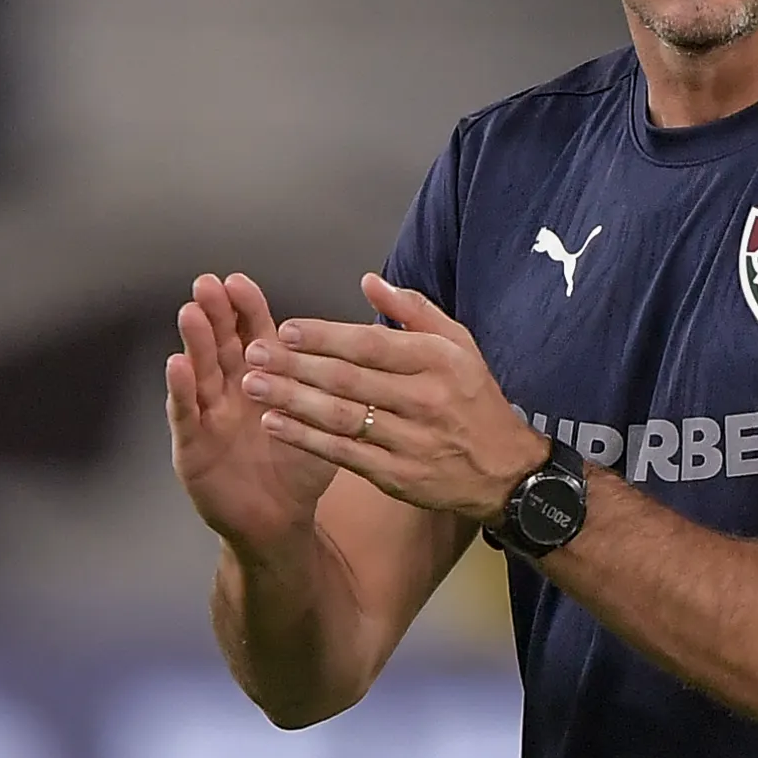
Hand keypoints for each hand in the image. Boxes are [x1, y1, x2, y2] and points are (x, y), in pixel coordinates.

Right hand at [166, 272, 337, 553]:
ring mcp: (208, 415)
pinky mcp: (193, 446)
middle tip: (207, 284)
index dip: (245, 308)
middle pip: (221, 344)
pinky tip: (177, 365)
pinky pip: (186, 415)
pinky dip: (180, 390)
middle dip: (214, 313)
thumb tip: (368, 339)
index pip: (252, 335)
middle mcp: (229, 390)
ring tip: (191, 312)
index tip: (239, 281)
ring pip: (200, 372)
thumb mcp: (324, 419)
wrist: (279, 520)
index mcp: (262, 378)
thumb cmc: (301, 466)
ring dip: (194, 342)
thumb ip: (334, 382)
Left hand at [242, 275, 549, 523]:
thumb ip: (412, 310)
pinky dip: (306, 439)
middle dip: (296, 366)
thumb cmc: (474, 400)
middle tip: (254, 354)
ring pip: (342, 417)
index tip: (286, 329)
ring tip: (254, 385)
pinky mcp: (399, 475)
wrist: (504, 470)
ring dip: (293, 400)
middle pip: (349, 379)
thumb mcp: (459, 344)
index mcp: (438, 360)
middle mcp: (425, 399)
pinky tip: (276, 424)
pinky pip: (345, 454)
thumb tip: (369, 281)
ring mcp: (411, 440)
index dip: (325, 336)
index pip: (371, 345)